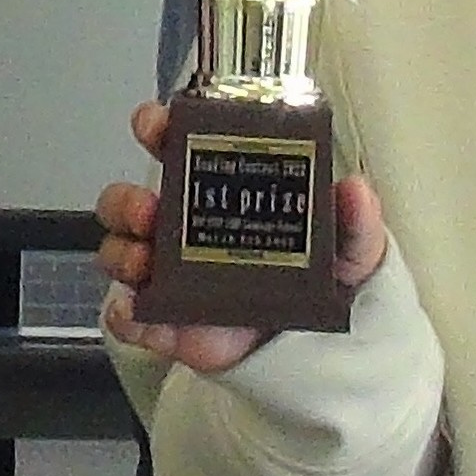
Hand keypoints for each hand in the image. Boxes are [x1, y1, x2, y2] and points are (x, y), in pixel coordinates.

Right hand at [94, 99, 388, 378]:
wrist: (324, 351)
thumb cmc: (325, 283)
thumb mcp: (350, 245)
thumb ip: (355, 219)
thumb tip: (354, 190)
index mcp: (220, 193)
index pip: (175, 147)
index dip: (156, 128)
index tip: (156, 124)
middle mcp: (186, 229)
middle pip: (130, 202)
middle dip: (128, 200)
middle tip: (150, 209)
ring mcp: (171, 276)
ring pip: (120, 252)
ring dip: (123, 252)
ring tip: (147, 262)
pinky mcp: (169, 323)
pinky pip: (130, 318)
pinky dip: (125, 315)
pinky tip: (139, 312)